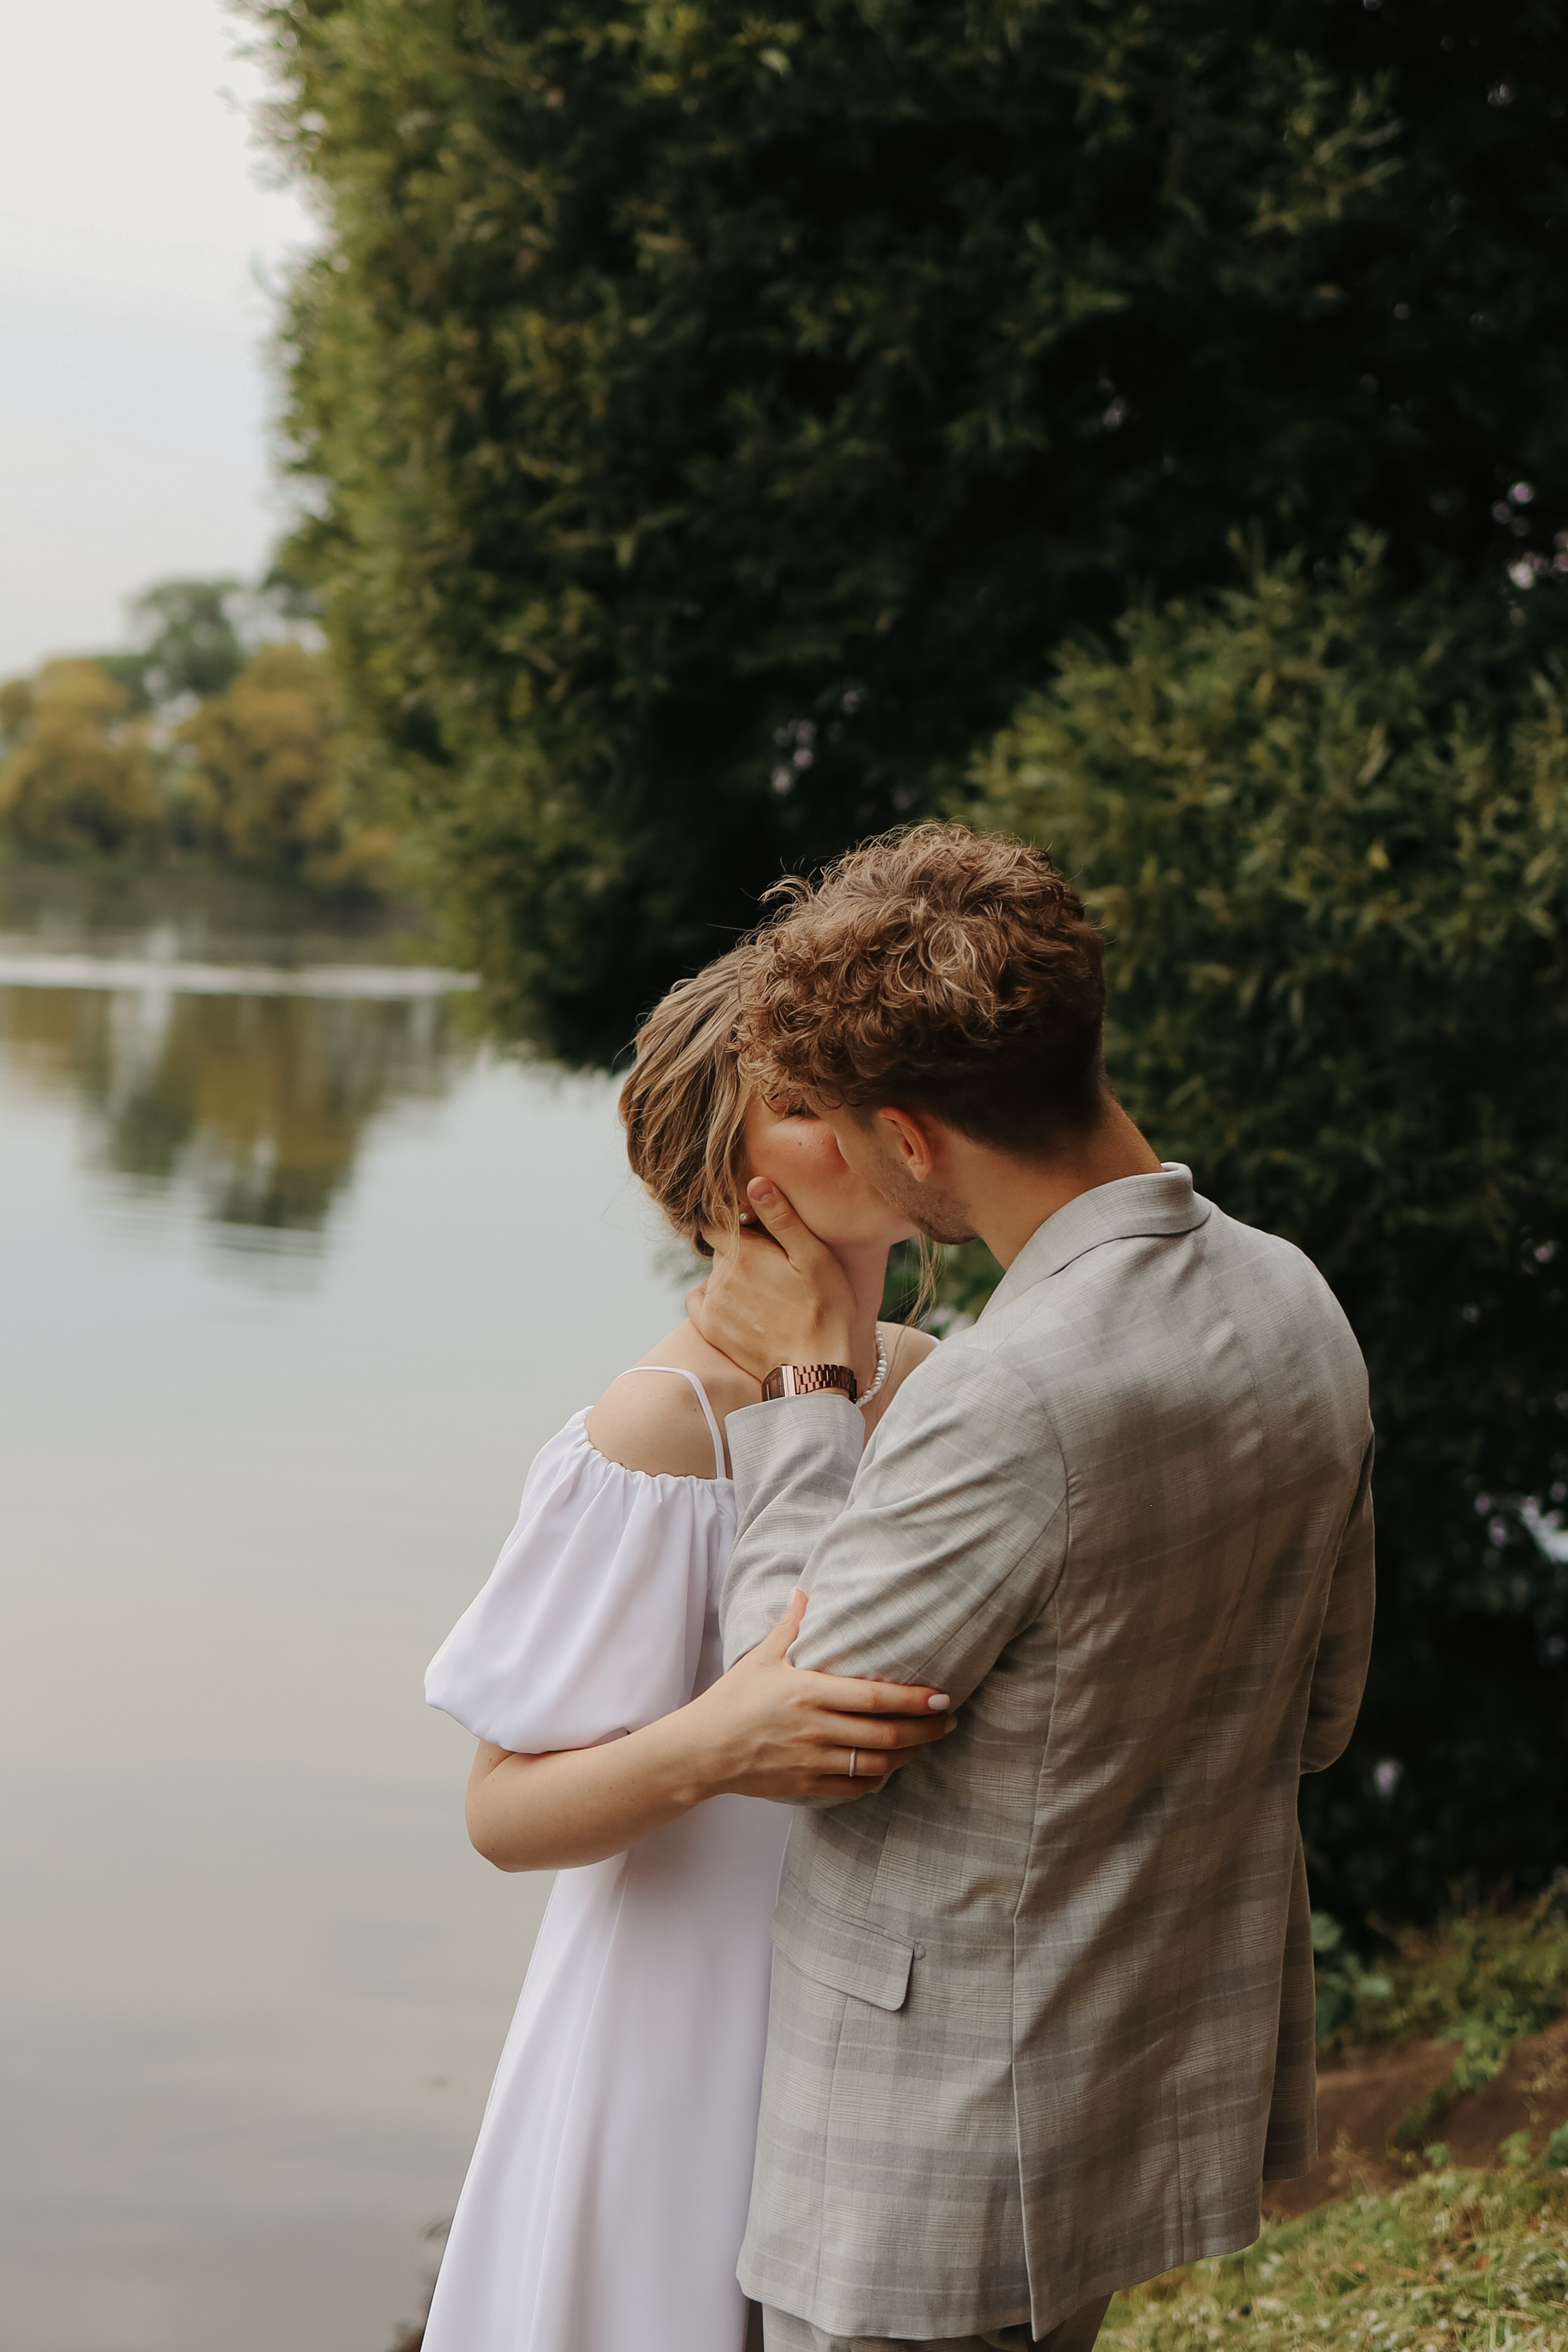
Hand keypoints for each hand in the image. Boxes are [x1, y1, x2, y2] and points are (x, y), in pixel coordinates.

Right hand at [684, 1589, 954, 1801]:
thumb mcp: (761, 1658)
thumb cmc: (731, 1700)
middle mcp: (816, 1729)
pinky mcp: (806, 1784)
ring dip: (910, 1756)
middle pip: (887, 1735)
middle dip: (926, 1730)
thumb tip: (803, 1590)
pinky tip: (889, 1768)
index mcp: (809, 1692)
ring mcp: (813, 1761)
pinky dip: (879, 1780)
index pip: (876, 1698)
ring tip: (927, 1742)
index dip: (915, 1700)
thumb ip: (791, 1626)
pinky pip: (855, 1787)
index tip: (942, 1696)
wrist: (700, 1750)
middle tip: (948, 1720)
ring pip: (877, 1764)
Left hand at [687, 1178, 856, 1384]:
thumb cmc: (825, 1309)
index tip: (758, 1227)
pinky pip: (700, 1301)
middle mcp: (720, 1273)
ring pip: (716, 1274)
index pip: (718, 1219)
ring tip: (767, 1292)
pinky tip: (741, 1305)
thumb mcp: (814, 1257)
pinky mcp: (710, 1329)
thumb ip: (782, 1218)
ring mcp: (712, 1303)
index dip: (736, 1219)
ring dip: (734, 1275)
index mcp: (743, 1250)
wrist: (813, 1369)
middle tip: (774, 1265)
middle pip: (722, 1248)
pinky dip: (715, 1298)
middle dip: (742, 1250)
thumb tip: (755, 1182)